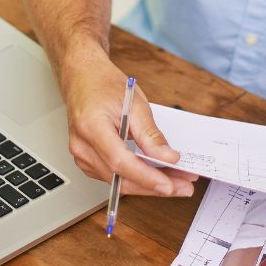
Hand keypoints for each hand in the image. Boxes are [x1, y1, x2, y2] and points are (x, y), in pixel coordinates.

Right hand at [59, 44, 196, 196]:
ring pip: (118, 182)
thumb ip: (151, 134)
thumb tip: (168, 157)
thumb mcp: (135, 103)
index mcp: (91, 127)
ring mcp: (81, 155)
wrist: (83, 78)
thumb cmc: (104, 84)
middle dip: (154, 186)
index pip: (120, 161)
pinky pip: (113, 177)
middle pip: (120, 177)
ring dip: (147, 184)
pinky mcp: (87, 160)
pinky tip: (154, 175)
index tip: (169, 185)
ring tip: (176, 180)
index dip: (145, 176)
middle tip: (183, 187)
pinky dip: (135, 178)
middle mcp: (82, 146)